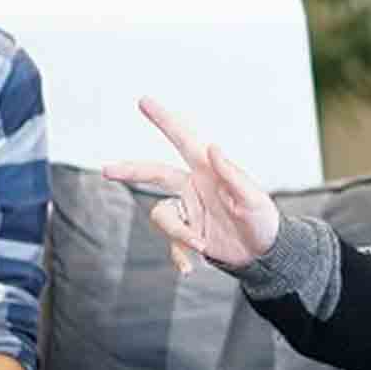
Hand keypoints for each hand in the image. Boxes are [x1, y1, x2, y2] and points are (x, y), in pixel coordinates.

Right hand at [104, 97, 280, 270]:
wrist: (263, 254)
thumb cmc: (263, 220)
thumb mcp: (253, 199)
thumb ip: (232, 174)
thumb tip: (212, 146)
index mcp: (208, 170)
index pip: (183, 139)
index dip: (164, 120)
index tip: (144, 101)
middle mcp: (193, 186)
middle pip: (154, 173)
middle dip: (130, 170)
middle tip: (107, 170)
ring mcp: (187, 210)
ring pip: (161, 216)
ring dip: (177, 233)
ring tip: (200, 244)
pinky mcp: (186, 233)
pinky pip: (170, 243)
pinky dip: (177, 255)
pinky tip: (189, 268)